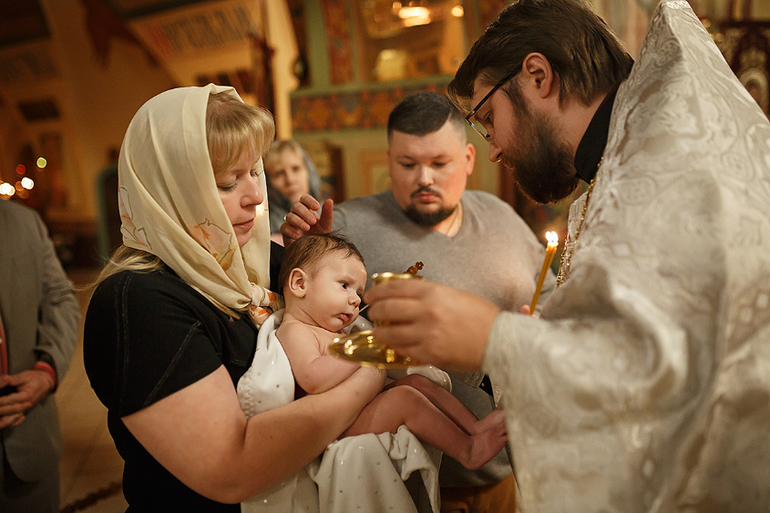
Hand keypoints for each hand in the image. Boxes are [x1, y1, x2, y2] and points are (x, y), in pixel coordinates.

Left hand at [0, 370, 53, 427]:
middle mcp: (26, 404)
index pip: (12, 400)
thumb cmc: (35, 379)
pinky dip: (8, 423)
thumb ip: (12, 379)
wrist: (45, 383)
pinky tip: (2, 424)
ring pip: (12, 420)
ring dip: (3, 422)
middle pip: (10, 412)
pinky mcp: (22, 411)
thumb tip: (2, 380)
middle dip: (1, 410)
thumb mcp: (24, 376)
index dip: (2, 400)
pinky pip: (15, 421)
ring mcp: (24, 409)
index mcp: (27, 395)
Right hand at [280, 195, 333, 245]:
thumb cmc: (319, 236)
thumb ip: (327, 214)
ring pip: (289, 216)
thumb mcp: (325, 225)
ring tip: (307, 228)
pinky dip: (291, 231)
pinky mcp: (285, 232)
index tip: (317, 207)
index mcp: (307, 209)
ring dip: (298, 221)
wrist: (313, 251)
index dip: (309, 200)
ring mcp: (290, 222)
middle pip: (296, 206)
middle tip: (313, 222)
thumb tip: (330, 200)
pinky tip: (298, 236)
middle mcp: (297, 214)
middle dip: (304, 213)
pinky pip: (284, 227)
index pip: (304, 198)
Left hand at [364, 280, 500, 370]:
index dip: (379, 291)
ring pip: (390, 332)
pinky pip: (403, 350)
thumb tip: (406, 296)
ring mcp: (426, 333)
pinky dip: (395, 347)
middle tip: (373, 312)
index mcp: (434, 292)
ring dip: (380, 332)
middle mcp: (427, 310)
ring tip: (378, 332)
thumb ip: (429, 294)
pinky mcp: (429, 354)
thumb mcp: (454, 295)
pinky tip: (393, 345)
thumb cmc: (482, 317)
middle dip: (375, 311)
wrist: (500, 341)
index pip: (395, 287)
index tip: (372, 294)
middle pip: (387, 308)